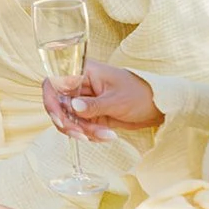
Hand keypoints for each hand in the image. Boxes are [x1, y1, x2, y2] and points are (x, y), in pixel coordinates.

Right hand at [42, 60, 163, 141]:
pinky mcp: (89, 113)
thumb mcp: (118, 100)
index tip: (60, 120)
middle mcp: (78, 85)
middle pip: (57, 105)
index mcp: (82, 72)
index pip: (53, 83)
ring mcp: (83, 100)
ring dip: (83, 131)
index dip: (51, 102)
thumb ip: (94, 105)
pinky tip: (107, 135)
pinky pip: (80, 126)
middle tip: (83, 136)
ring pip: (68, 119)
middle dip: (69, 123)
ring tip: (106, 135)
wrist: (157, 107)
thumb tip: (72, 107)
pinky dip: (90, 134)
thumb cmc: (140, 94)